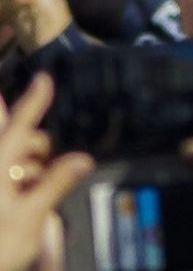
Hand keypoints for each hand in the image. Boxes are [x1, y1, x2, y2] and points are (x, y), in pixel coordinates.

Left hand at [0, 75, 93, 270]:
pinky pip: (5, 177)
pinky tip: (20, 204)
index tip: (43, 78)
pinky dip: (17, 183)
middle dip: (37, 150)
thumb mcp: (29, 219)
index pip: (20, 125)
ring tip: (30, 201)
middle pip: (18, 143)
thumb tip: (81, 160)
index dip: (34, 100)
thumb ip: (55, 185)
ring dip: (27, 171)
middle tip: (48, 174)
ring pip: (11, 162)